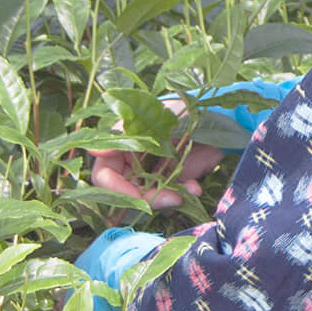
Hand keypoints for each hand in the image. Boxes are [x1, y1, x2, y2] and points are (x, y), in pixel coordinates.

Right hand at [88, 98, 225, 210]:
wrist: (220, 115)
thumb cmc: (184, 110)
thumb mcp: (153, 118)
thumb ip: (124, 136)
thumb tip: (92, 151)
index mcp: (121, 145)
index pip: (104, 176)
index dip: (117, 190)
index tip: (139, 196)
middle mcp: (133, 162)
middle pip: (126, 194)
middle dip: (148, 199)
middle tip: (173, 198)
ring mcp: (153, 173)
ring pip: (148, 200)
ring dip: (167, 200)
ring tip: (190, 189)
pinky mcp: (173, 181)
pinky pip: (169, 200)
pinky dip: (183, 196)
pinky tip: (195, 187)